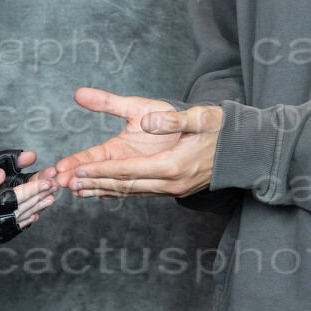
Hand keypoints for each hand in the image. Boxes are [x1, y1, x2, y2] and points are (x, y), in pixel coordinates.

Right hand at [0, 151, 56, 228]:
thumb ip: (2, 162)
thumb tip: (29, 157)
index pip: (16, 195)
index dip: (33, 188)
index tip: (48, 181)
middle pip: (20, 206)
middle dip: (39, 196)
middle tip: (55, 186)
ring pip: (18, 217)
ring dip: (36, 208)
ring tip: (51, 198)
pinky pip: (11, 227)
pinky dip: (24, 220)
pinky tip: (35, 215)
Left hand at [53, 89, 221, 198]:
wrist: (244, 149)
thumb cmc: (222, 129)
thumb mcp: (200, 117)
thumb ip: (173, 119)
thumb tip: (148, 121)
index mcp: (173, 165)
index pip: (127, 170)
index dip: (100, 171)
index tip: (77, 171)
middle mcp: (170, 182)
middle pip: (124, 186)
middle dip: (93, 184)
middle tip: (65, 183)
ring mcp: (173, 189)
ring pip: (131, 192)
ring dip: (102, 191)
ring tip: (76, 190)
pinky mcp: (173, 188)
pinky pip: (140, 192)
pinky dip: (119, 192)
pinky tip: (102, 192)